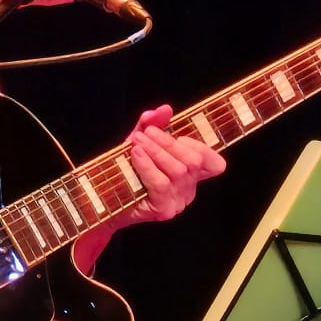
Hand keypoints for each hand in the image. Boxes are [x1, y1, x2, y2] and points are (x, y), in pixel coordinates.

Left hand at [73, 103, 225, 273]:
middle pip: (194, 161)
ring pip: (178, 171)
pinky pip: (162, 183)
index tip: (178, 135)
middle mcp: (188, 191)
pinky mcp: (164, 210)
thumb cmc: (125, 169)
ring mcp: (178, 203)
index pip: (215, 165)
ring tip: (138, 141)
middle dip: (170, 142)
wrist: (104, 197)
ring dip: (156, 151)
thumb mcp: (140, 141)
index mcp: (190, 176)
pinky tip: (136, 154)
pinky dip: (148, 165)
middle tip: (148, 132)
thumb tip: (165, 109)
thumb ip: (152, 124)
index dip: (202, 147)